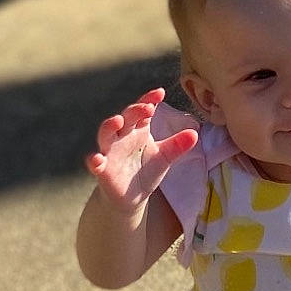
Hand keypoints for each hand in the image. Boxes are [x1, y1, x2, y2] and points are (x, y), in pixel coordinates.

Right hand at [87, 88, 197, 215]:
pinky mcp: (103, 170)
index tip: (160, 93)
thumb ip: (178, 145)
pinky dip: (94, 160)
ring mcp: (110, 152)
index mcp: (138, 130)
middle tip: (147, 108)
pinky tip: (96, 159)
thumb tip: (195, 133)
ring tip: (117, 121)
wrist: (131, 197)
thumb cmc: (146, 171)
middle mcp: (122, 137)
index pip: (142, 111)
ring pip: (105, 134)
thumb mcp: (165, 157)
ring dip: (109, 126)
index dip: (149, 100)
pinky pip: (95, 163)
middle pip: (125, 118)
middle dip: (134, 111)